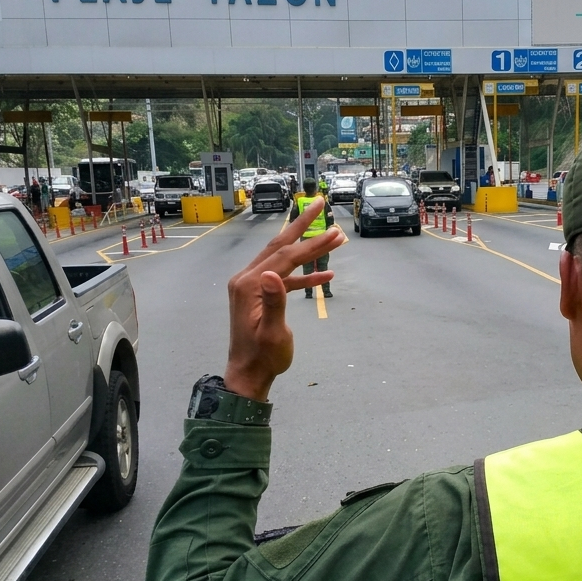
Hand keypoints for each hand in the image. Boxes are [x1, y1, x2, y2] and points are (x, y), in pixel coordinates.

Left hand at [224, 199, 343, 401]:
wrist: (247, 376)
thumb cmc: (263, 358)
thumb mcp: (271, 332)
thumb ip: (274, 302)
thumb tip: (273, 273)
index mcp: (249, 285)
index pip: (284, 255)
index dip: (310, 242)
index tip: (333, 229)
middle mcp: (247, 279)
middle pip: (279, 245)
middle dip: (302, 226)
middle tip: (320, 203)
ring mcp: (251, 287)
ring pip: (283, 259)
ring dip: (308, 251)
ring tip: (334, 238)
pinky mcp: (258, 296)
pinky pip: (284, 279)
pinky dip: (303, 276)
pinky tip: (325, 276)